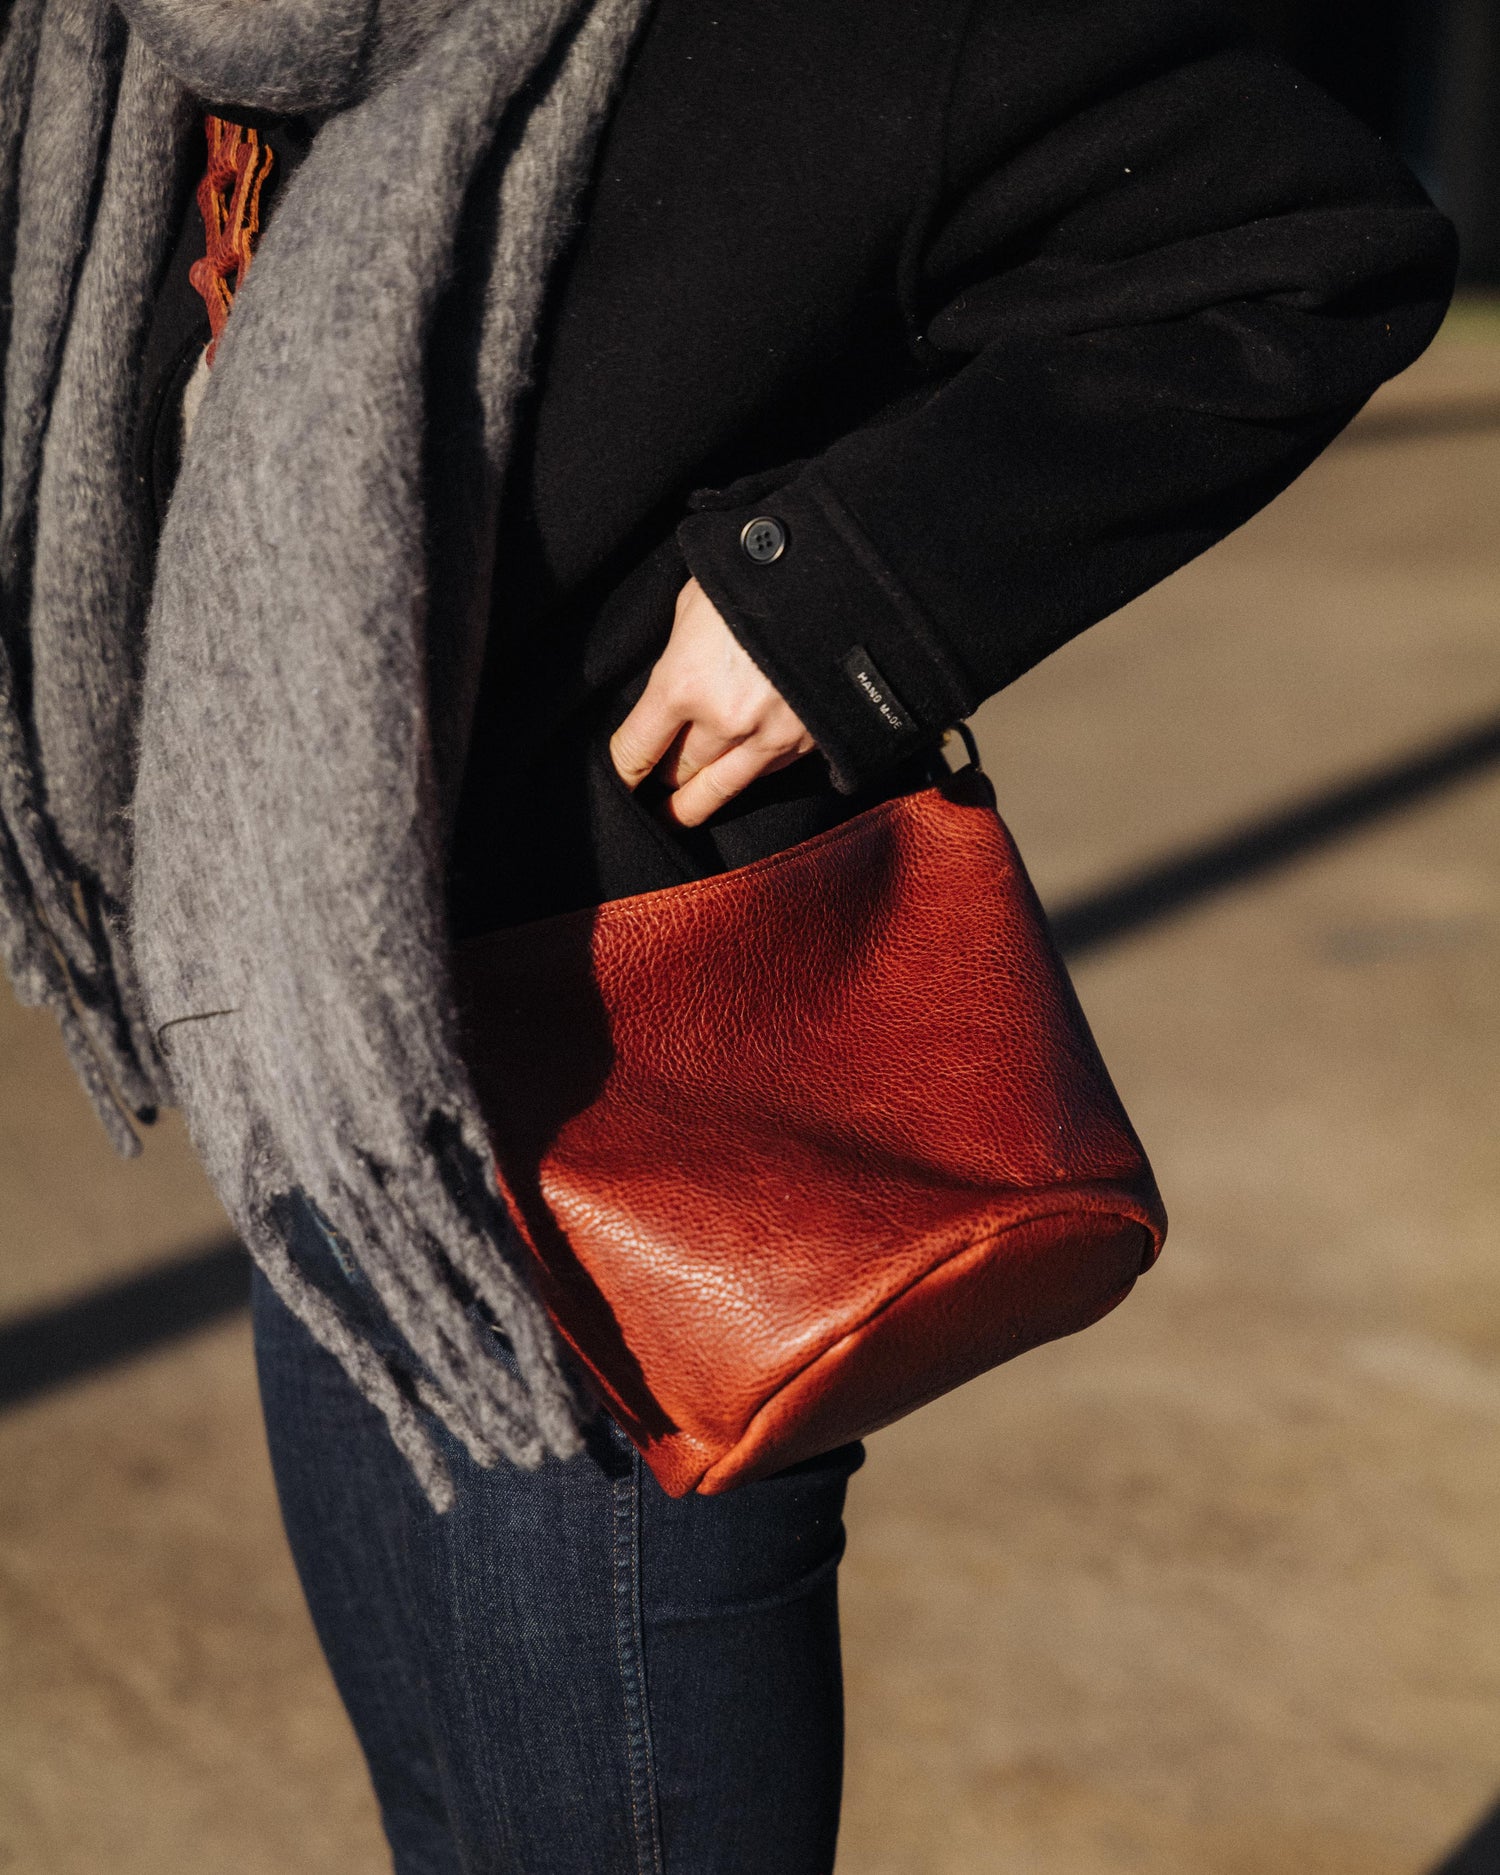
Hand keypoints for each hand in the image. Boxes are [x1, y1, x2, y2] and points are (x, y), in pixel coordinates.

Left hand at [609, 576, 815, 826]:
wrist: (842, 578)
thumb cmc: (760, 574)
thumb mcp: (698, 602)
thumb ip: (680, 649)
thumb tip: (673, 676)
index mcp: (684, 683)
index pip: (637, 749)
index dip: (622, 773)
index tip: (619, 783)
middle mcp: (724, 722)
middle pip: (678, 774)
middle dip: (664, 780)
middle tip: (653, 791)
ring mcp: (770, 736)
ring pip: (722, 789)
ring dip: (697, 800)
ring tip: (682, 813)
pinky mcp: (808, 741)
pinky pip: (766, 774)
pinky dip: (747, 774)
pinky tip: (737, 774)